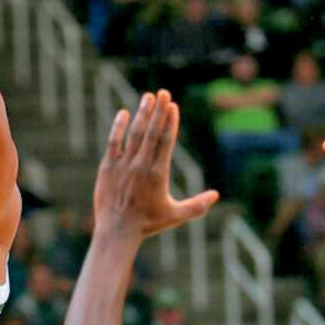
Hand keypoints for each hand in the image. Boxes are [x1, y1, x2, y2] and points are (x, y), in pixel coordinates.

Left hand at [94, 90, 218, 239]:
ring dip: (143, 114)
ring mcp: (123, 165)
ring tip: (148, 96)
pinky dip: (119, 127)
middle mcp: (141, 166)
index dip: (170, 122)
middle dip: (159, 110)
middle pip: (152, 132)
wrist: (117, 232)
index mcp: (158, 174)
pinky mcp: (108, 167)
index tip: (173, 106)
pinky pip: (114, 142)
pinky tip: (124, 113)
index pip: (166, 141)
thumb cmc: (148, 224)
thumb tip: (216, 195)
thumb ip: (197, 205)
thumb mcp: (175, 216)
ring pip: (135, 134)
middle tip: (164, 92)